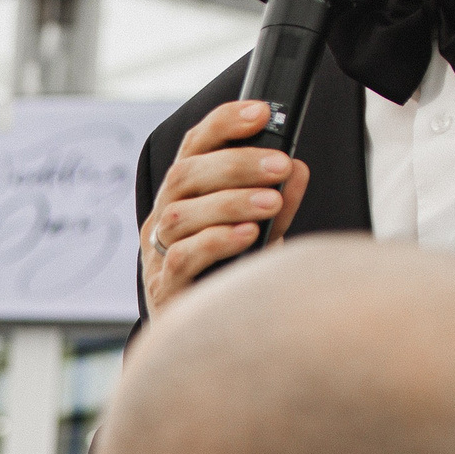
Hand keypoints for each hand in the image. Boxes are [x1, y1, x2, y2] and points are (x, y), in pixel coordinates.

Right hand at [142, 100, 310, 317]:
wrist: (203, 341)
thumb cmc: (228, 279)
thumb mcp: (260, 232)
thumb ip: (276, 202)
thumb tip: (297, 169)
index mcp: (184, 197)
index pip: (193, 148)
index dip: (223, 124)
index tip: (260, 112)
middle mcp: (162, 220)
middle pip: (185, 175)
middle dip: (236, 164)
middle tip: (279, 167)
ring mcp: (157, 255)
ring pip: (181, 215)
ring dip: (231, 202)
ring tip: (272, 204)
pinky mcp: (163, 288)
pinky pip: (181, 257)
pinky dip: (216, 241)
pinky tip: (247, 235)